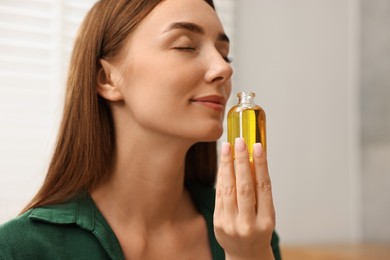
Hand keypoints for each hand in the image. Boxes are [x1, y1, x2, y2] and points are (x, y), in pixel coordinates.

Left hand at [214, 138, 275, 259]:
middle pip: (244, 187)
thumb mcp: (267, 214)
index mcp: (267, 221)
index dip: (260, 164)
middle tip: (239, 141)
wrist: (246, 255)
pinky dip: (221, 177)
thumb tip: (252, 160)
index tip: (258, 146)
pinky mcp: (218, 223)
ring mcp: (231, 225)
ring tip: (227, 148)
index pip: (263, 187)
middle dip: (241, 161)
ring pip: (229, 189)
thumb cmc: (259, 229)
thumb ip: (260, 192)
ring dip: (227, 166)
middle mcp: (249, 224)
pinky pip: (219, 195)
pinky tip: (223, 164)